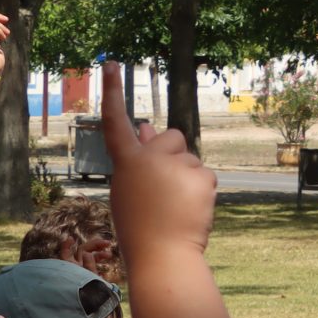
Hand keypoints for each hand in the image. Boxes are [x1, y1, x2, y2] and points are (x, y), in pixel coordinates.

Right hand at [101, 61, 213, 257]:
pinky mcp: (203, 176)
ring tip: (175, 204)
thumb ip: (139, 157)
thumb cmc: (141, 222)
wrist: (162, 253)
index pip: (117, 122)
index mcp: (126, 161)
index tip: (112, 64)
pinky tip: (190, 208)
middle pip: (170, 137)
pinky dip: (201, 189)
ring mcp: (178, 165)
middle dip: (171, 153)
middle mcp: (151, 157)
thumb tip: (150, 127)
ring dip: (186, 175)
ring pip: (189, 159)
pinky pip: (205, 175)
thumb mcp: (132, 186)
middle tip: (164, 184)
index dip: (113, 93)